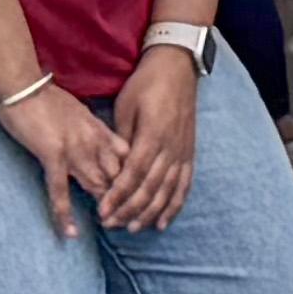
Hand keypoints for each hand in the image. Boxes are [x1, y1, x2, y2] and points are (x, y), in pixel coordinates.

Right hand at [0, 77, 128, 239]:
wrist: (23, 86)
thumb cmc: (47, 98)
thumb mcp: (81, 112)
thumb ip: (95, 131)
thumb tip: (106, 145)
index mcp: (100, 131)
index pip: (126, 161)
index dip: (133, 180)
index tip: (138, 197)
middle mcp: (93, 142)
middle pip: (116, 176)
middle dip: (124, 199)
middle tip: (128, 220)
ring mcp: (74, 149)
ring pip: (96, 185)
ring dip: (105, 208)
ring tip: (111, 228)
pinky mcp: (53, 155)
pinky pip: (60, 191)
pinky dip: (64, 213)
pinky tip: (70, 232)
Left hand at [92, 48, 206, 233]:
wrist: (177, 65)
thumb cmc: (146, 83)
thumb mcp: (126, 106)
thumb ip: (122, 139)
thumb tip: (112, 168)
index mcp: (153, 134)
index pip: (134, 174)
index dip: (118, 195)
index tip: (102, 211)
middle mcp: (171, 146)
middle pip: (150, 187)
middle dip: (129, 209)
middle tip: (111, 224)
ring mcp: (183, 150)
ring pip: (168, 190)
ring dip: (150, 212)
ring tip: (134, 228)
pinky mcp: (190, 151)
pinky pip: (185, 184)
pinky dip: (175, 205)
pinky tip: (164, 222)